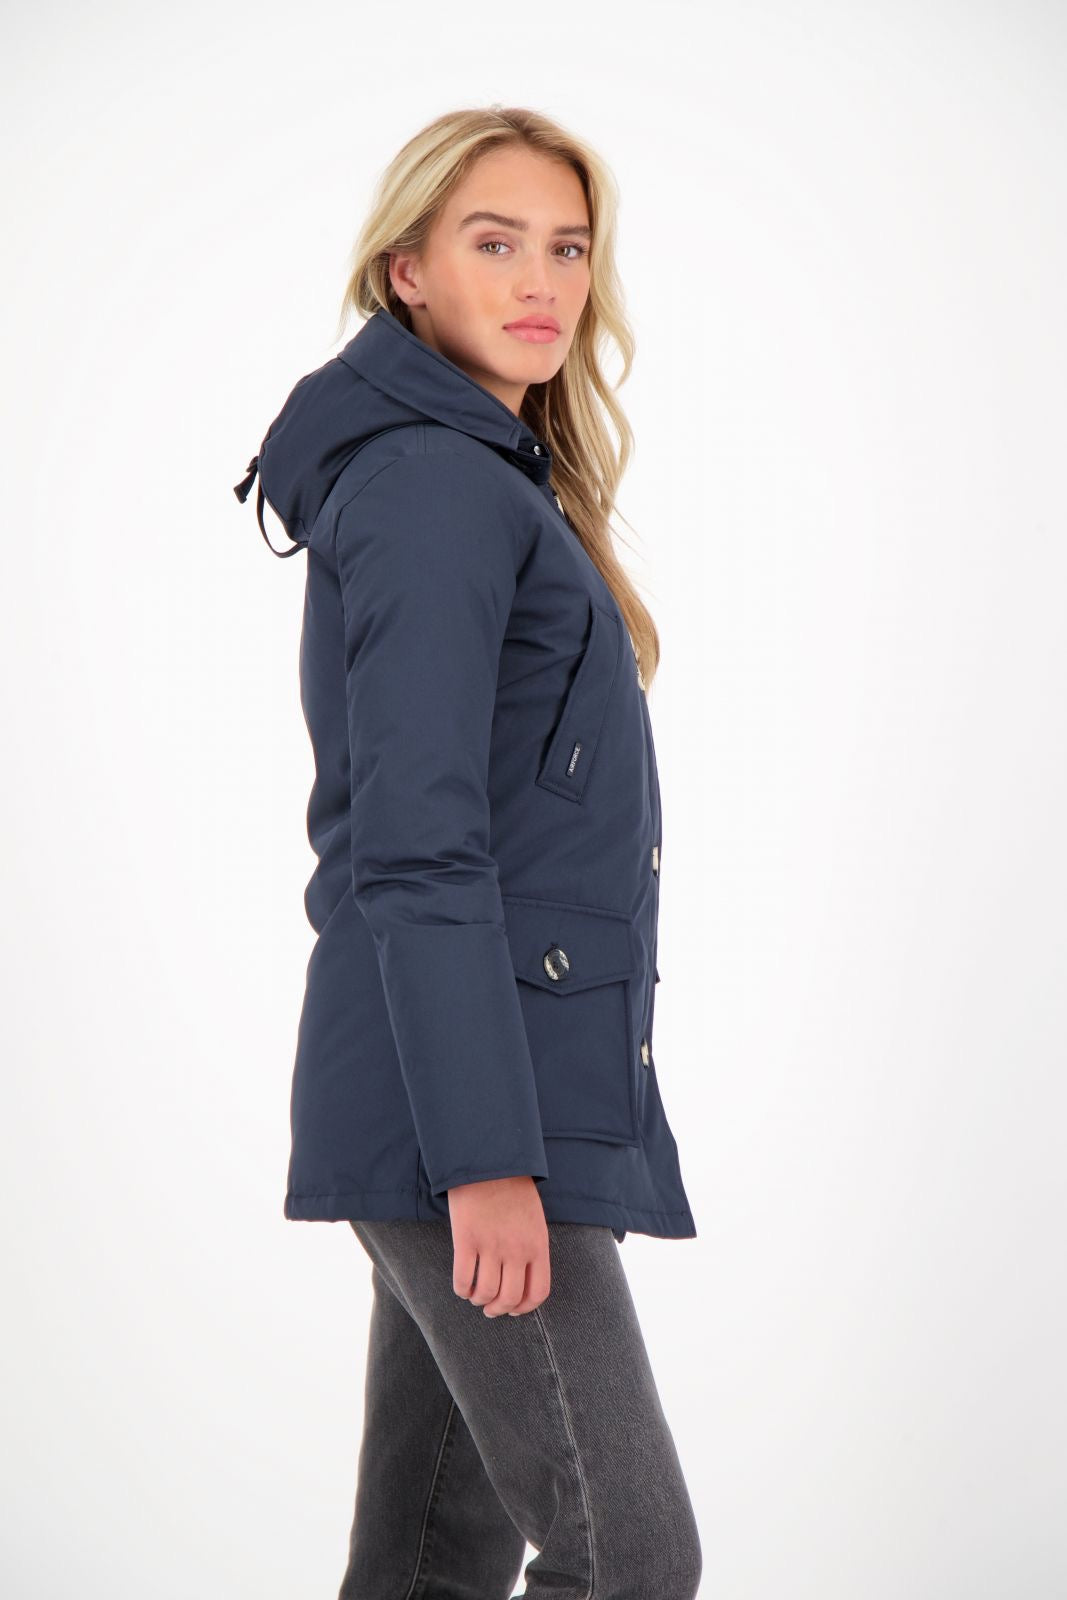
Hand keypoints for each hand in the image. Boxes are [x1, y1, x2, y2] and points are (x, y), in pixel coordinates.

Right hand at [447, 1175, 550, 1316]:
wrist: (489, 1160)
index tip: (513, 1309)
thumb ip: (531, 1247)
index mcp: (537, 1245)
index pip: (537, 1292)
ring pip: (485, 1293)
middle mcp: (516, 1250)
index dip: (524, 1308)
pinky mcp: (466, 1239)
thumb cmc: (513, 1188)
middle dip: (498, 1309)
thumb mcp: (534, 1219)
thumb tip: (522, 1277)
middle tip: (489, 1308)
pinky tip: (462, 1286)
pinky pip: (463, 1279)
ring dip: (478, 1300)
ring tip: (474, 1296)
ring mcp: (491, 1245)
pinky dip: (462, 1289)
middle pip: (509, 1298)